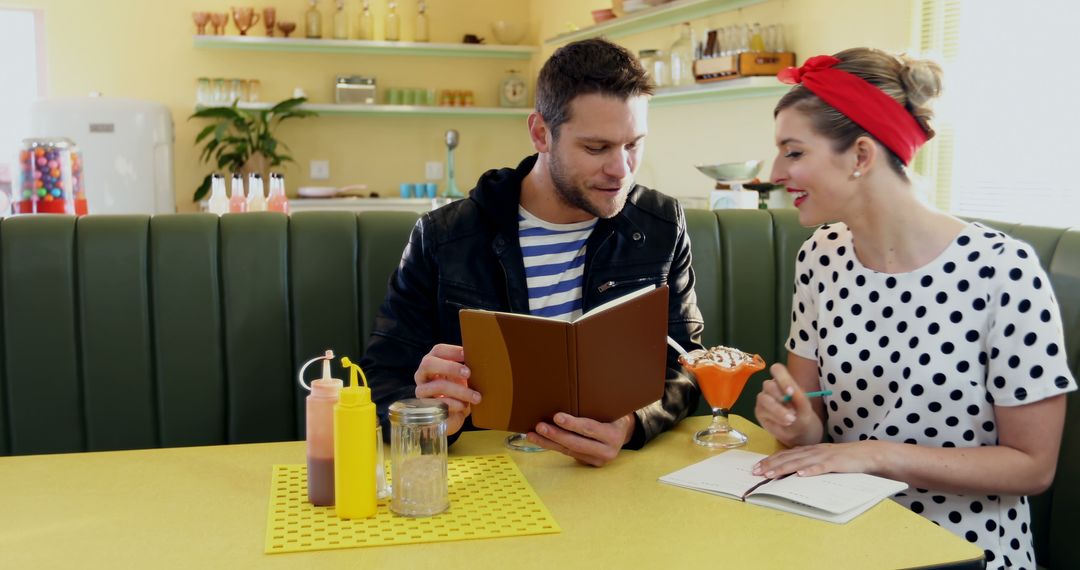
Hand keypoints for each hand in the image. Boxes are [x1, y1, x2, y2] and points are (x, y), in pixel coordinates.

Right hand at [413, 343, 480, 435]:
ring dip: (460, 391)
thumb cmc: (456, 392)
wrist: (449, 417)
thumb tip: (481, 361)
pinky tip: (464, 406)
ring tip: (476, 397)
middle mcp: (422, 374)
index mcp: (433, 362)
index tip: (467, 355)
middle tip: (468, 373)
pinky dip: (454, 404)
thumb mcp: (461, 379)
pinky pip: (439, 403)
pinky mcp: (424, 407)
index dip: (453, 351)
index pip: (438, 350)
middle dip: (450, 367)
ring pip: (437, 386)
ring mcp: (421, 391)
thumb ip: (466, 369)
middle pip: (429, 364)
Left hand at [525, 412, 634, 466]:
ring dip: (548, 443)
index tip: (556, 417)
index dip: (573, 424)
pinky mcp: (588, 463)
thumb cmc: (614, 414)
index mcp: (614, 435)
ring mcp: (598, 460)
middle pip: (576, 443)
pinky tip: (539, 439)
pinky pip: (568, 454)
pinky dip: (552, 446)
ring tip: (532, 435)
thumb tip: (573, 389)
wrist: (623, 433)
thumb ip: (597, 405)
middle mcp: (607, 451)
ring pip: (568, 451)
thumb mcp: (612, 408)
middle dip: (556, 435)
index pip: (590, 429)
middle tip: (540, 426)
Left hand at [751, 441, 887, 478]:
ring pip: (800, 462)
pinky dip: (810, 471)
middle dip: (771, 465)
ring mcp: (823, 456)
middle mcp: (812, 451)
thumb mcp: (821, 458)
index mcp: (808, 450)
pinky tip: (801, 475)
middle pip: (788, 458)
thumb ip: (807, 462)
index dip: (770, 461)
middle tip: (756, 472)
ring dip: (784, 468)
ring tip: (770, 474)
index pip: (785, 455)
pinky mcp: (835, 463)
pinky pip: (821, 467)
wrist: (866, 454)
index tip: (756, 468)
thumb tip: (791, 471)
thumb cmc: (842, 458)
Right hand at [754, 363, 821, 446]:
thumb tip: (791, 390)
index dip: (782, 378)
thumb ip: (800, 398)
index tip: (791, 391)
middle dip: (780, 398)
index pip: (777, 370)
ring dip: (777, 410)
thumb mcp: (807, 408)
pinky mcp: (759, 411)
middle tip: (793, 411)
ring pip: (764, 398)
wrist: (799, 434)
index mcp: (783, 381)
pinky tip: (784, 423)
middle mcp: (771, 388)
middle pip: (768, 385)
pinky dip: (775, 417)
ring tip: (790, 419)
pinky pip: (762, 410)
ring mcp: (763, 399)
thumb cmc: (803, 416)